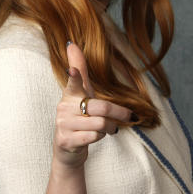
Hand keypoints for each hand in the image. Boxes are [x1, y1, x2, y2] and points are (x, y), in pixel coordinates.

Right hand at [53, 42, 132, 167]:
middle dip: (119, 113)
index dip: (75, 75)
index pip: (73, 82)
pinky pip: (94, 137)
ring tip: (108, 129)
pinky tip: (97, 137)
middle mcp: (64, 108)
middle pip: (101, 108)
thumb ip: (80, 71)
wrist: (67, 150)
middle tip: (129, 117)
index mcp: (70, 94)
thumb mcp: (81, 94)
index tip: (73, 70)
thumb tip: (72, 43)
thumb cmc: (79, 118)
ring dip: (110, 128)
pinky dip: (100, 137)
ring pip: (100, 124)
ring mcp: (63, 125)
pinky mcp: (66, 141)